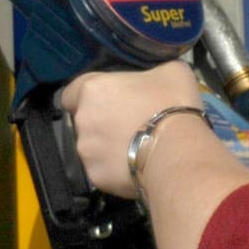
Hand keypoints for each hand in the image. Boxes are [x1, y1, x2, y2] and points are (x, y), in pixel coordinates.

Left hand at [57, 61, 203, 197]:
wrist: (177, 150)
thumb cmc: (171, 104)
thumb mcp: (172, 72)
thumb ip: (153, 73)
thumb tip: (157, 79)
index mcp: (93, 89)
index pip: (71, 93)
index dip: (86, 98)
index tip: (106, 103)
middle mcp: (82, 120)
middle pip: (84, 121)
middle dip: (102, 123)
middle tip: (129, 125)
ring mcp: (87, 151)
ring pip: (92, 148)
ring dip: (107, 148)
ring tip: (135, 149)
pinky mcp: (96, 176)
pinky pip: (104, 170)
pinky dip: (116, 169)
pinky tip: (136, 166)